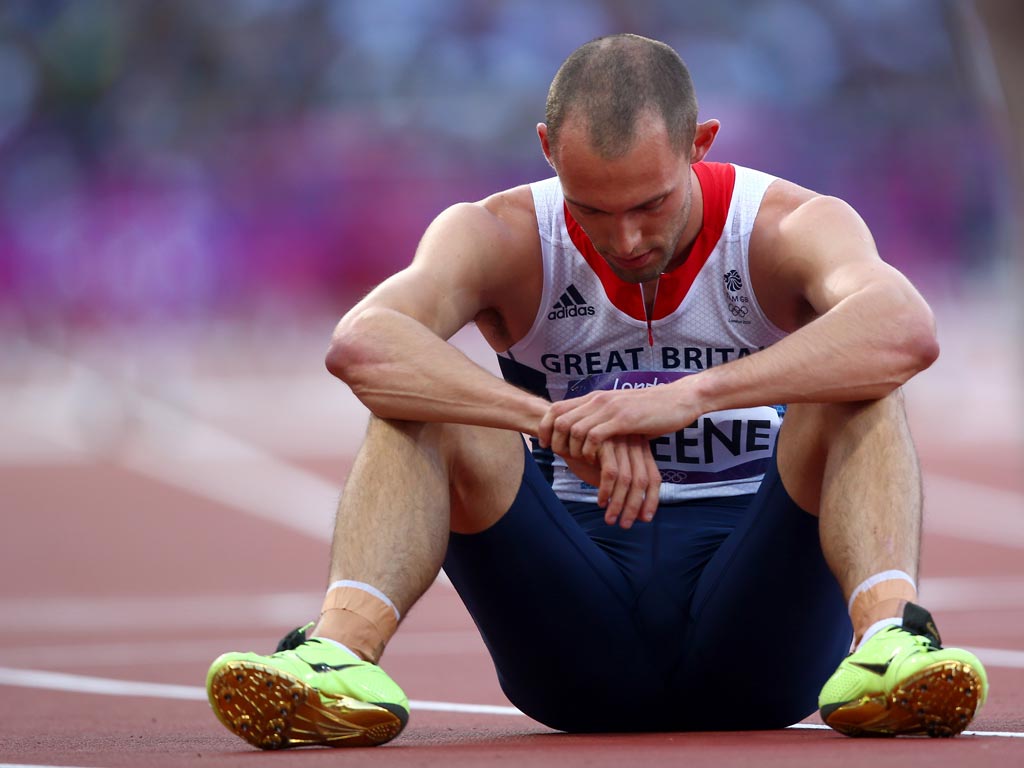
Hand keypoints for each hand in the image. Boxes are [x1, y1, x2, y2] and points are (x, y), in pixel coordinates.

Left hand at [539, 384, 697, 462]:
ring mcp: (610, 408)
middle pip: (559, 420)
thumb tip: (584, 431)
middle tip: (560, 457)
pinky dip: (589, 451)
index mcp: (595, 397)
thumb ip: (602, 417)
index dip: (545, 427)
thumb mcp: (619, 410)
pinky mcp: (623, 420)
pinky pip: (594, 436)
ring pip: (573, 429)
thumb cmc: (651, 409)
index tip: (546, 445)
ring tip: (579, 461)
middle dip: (554, 441)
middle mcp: (598, 400)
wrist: (679, 400)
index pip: (556, 408)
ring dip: (572, 449)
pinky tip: (596, 461)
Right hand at [562, 435, 661, 527]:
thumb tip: (635, 513)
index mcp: (640, 448)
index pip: (654, 478)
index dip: (651, 500)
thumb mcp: (607, 466)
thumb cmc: (586, 451)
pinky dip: (607, 491)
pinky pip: (610, 472)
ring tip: (610, 520)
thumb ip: (620, 484)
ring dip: (619, 504)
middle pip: (643, 481)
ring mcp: (619, 441)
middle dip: (634, 507)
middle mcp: (634, 443)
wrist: (562, 427)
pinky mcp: (605, 441)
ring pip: (627, 479)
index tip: (644, 519)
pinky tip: (601, 502)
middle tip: (625, 525)